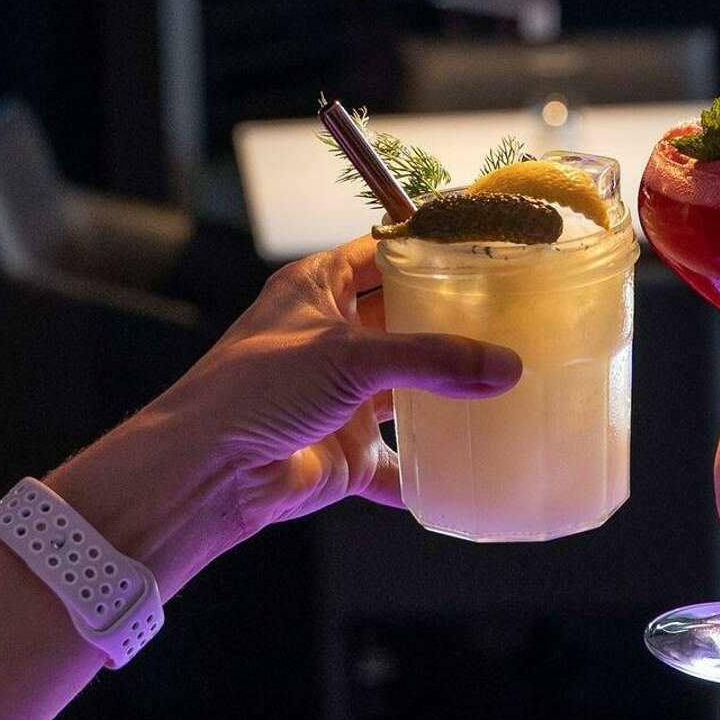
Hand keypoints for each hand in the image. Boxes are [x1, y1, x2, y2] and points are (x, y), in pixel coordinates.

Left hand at [45, 235, 520, 595]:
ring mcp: (341, 398)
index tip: (483, 246)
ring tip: (508, 382)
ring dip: (449, 393)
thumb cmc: (252, 390)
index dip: (428, 247)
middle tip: (511, 316)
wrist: (207, 473)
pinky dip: (429, 469)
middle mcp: (332, 340)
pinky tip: (470, 467)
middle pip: (405, 321)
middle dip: (452, 323)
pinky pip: (401, 463)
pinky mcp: (348, 451)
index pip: (383, 253)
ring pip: (410, 390)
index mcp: (317, 291)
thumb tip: (505, 366)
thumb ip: (431, 359)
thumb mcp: (349, 356)